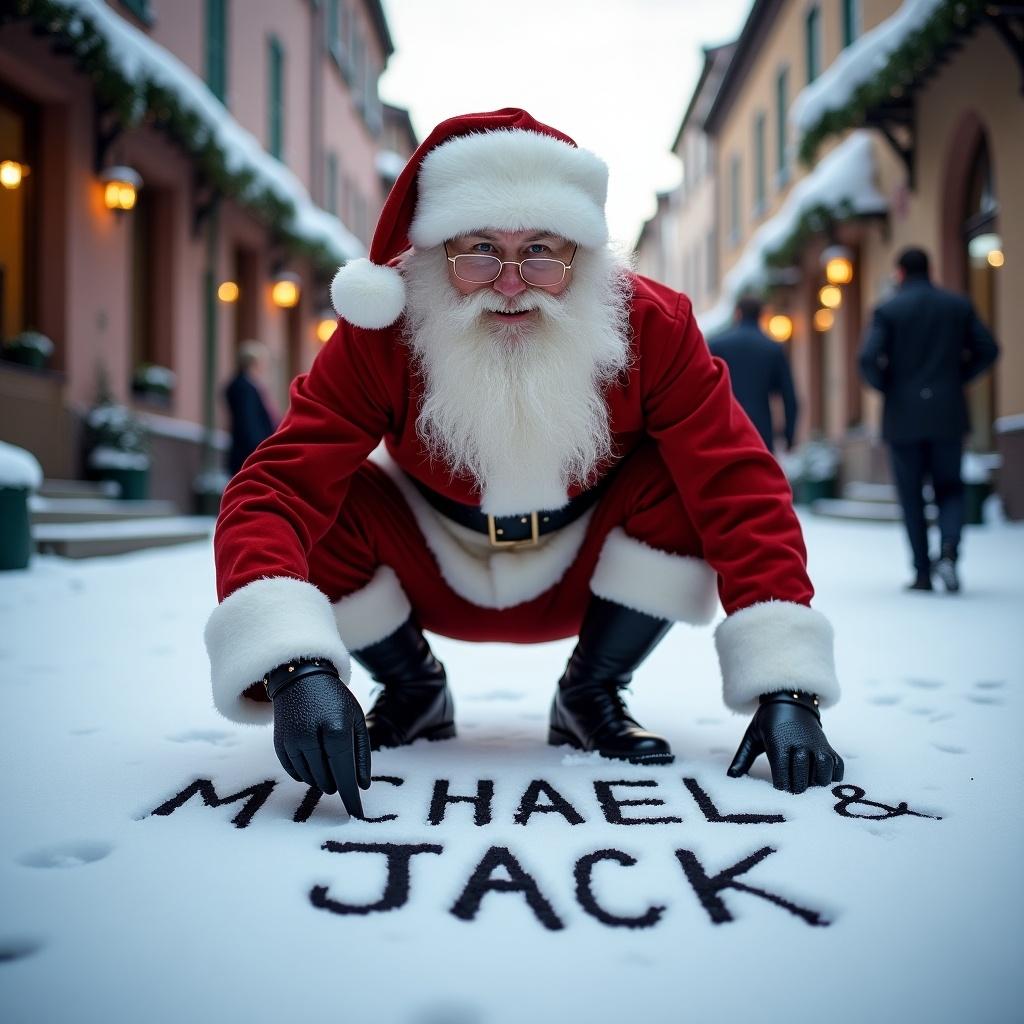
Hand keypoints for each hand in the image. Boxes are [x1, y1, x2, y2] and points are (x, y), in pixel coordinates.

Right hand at [268, 659, 371, 816]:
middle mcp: (311, 737)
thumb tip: (362, 786)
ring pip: (310, 780)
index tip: (357, 814)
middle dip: (338, 782)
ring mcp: (292, 742)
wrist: (300, 677)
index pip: (344, 772)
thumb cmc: (335, 700)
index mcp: (336, 729)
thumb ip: (361, 754)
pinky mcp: (279, 744)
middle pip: (326, 780)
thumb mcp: (356, 720)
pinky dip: (306, 773)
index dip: (350, 796)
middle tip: (342, 768)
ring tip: (328, 757)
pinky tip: (313, 758)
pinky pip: (295, 773)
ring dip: (322, 778)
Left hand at [728, 691, 843, 793]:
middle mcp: (799, 745)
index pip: (782, 774)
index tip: (778, 787)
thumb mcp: (752, 736)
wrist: (789, 699)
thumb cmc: (767, 721)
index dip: (780, 786)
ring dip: (817, 781)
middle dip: (797, 787)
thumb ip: (742, 758)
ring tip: (809, 783)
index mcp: (778, 743)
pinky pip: (837, 764)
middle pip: (802, 776)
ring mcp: (816, 745)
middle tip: (792, 789)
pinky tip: (824, 776)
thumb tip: (730, 776)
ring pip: (823, 770)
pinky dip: (834, 774)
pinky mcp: (827, 745)